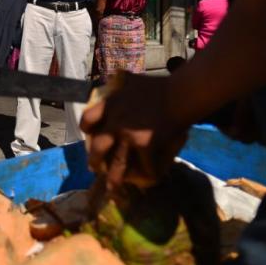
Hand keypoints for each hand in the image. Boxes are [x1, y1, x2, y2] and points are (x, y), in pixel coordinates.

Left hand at [80, 73, 187, 190]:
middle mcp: (114, 123)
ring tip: (112, 188)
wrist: (179, 94)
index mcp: (109, 106)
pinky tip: (152, 178)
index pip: (87, 120)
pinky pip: (145, 166)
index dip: (86, 129)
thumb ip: (121, 83)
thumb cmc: (158, 85)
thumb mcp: (132, 80)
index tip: (89, 134)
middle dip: (94, 161)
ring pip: (117, 164)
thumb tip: (118, 76)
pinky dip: (150, 174)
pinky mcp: (146, 146)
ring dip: (114, 179)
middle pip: (97, 148)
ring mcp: (129, 137)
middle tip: (94, 168)